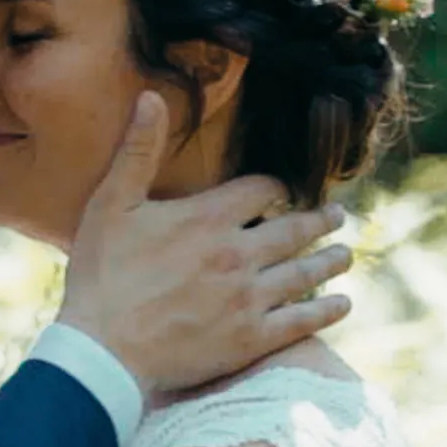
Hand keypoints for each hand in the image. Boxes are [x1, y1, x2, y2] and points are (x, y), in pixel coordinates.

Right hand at [54, 92, 353, 397]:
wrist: (103, 350)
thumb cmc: (100, 275)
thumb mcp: (111, 204)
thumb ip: (138, 151)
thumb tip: (151, 97)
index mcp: (208, 217)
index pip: (262, 189)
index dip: (276, 188)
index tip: (283, 191)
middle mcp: (238, 254)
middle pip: (294, 229)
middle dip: (319, 220)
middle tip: (337, 216)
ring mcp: (249, 298)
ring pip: (306, 273)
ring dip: (331, 261)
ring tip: (346, 254)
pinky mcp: (251, 338)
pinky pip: (302, 320)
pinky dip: (327, 310)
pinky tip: (342, 304)